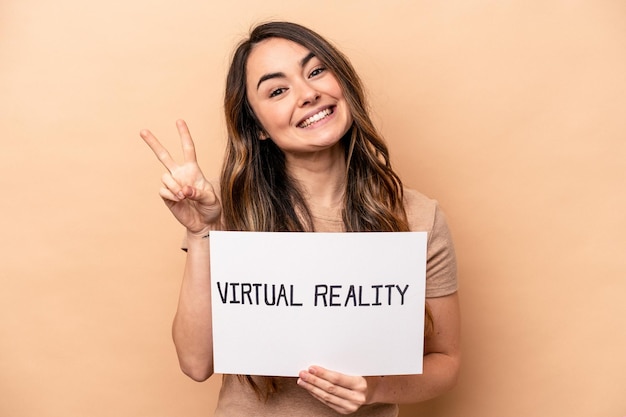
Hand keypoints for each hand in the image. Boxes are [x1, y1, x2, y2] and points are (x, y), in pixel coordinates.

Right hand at [140, 120, 220, 234]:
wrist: (204, 223)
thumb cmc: (211, 208)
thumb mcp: (211, 199)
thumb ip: (199, 193)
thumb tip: (184, 190)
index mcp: (193, 170)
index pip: (188, 149)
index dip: (184, 135)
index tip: (179, 121)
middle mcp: (180, 174)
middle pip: (164, 156)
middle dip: (153, 143)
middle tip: (142, 131)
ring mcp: (172, 184)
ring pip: (165, 177)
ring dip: (174, 186)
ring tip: (184, 196)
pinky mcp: (167, 196)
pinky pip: (163, 190)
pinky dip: (171, 195)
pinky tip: (179, 200)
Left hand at [297, 366, 378, 414]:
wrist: (373, 390)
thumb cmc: (364, 376)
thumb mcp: (358, 368)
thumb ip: (344, 366)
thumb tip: (323, 360)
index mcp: (360, 384)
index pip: (337, 378)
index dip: (322, 373)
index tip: (312, 368)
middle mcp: (356, 397)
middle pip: (329, 388)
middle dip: (314, 380)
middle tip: (303, 374)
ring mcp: (350, 406)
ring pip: (326, 397)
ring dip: (312, 388)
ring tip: (303, 381)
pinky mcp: (344, 411)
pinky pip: (327, 402)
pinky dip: (317, 395)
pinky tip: (310, 388)